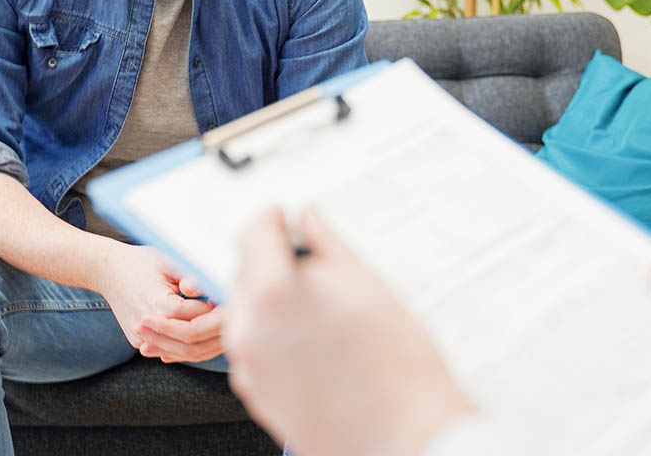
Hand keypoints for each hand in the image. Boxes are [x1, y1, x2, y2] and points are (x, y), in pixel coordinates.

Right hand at [100, 244, 220, 362]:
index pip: (199, 318)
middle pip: (192, 341)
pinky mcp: (137, 342)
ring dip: (203, 344)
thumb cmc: (142, 262)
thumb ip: (192, 277)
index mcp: (160, 303)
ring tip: (220, 329)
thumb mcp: (169, 261)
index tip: (230, 301)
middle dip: (213, 332)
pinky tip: (203, 336)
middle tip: (229, 318)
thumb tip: (216, 291)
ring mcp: (140, 337)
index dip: (217, 311)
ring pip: (181, 351)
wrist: (108, 271)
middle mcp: (148, 325)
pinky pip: (168, 350)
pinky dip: (187, 346)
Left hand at [223, 207, 476, 455]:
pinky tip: (314, 343)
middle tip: (310, 265)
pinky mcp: (254, 394)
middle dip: (271, 261)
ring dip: (271, 300)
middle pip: (245, 272)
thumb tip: (308, 220)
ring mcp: (247, 365)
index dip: (271, 218)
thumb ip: (325, 243)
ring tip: (321, 312)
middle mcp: (249, 328)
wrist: (405, 433)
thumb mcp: (365, 281)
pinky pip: (254, 347)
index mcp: (273, 292)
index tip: (282, 217)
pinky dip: (273, 336)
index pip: (254, 233)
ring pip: (248, 312)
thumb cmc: (395, 363)